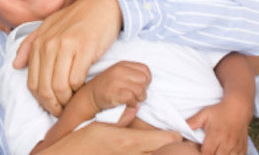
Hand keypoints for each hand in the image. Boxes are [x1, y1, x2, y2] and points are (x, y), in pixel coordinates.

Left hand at [13, 0, 121, 115]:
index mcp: (39, 41)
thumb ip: (30, 45)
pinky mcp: (84, 48)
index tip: (51, 107)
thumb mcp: (50, 26)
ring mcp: (66, 45)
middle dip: (53, 105)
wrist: (103, 3)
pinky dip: (79, 91)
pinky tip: (83, 90)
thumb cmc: (78, 17)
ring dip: (66, 101)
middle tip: (62, 111)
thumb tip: (15, 65)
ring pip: (59, 87)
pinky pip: (77, 79)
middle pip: (44, 88)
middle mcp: (49, 43)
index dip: (41, 101)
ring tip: (73, 103)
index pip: (32, 82)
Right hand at [37, 122, 181, 154]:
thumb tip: (134, 108)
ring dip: (157, 152)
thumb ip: (122, 118)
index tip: (175, 131)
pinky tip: (142, 152)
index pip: (165, 139)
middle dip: (168, 146)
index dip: (173, 135)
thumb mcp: (102, 125)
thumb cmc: (82, 142)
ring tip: (159, 146)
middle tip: (174, 140)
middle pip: (163, 152)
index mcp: (129, 142)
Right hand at [87, 61, 150, 111]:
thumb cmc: (108, 87)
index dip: (147, 80)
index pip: (145, 69)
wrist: (90, 97)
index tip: (140, 87)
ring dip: (139, 98)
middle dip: (143, 90)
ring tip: (132, 100)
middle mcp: (119, 70)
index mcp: (122, 64)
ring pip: (140, 90)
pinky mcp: (114, 93)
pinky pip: (132, 98)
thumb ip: (132, 74)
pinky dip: (132, 103)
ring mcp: (116, 81)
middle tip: (136, 95)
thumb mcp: (119, 74)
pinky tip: (127, 104)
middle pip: (144, 79)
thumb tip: (148, 81)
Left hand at [186, 91, 251, 154]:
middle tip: (206, 151)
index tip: (197, 152)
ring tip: (215, 151)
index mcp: (216, 135)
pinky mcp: (243, 149)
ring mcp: (236, 147)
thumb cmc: (219, 111)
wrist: (238, 108)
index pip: (206, 153)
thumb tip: (180, 128)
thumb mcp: (204, 114)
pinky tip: (224, 152)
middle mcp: (227, 143)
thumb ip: (192, 122)